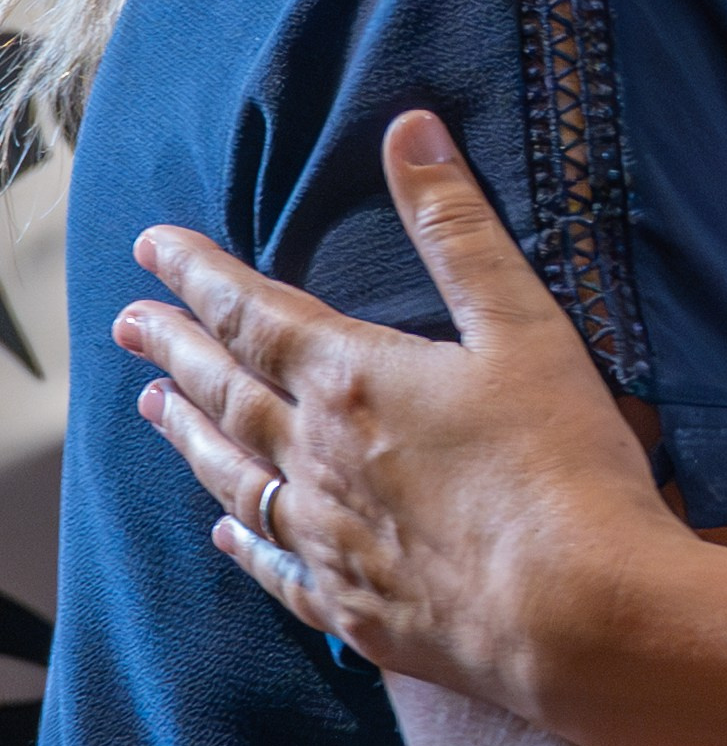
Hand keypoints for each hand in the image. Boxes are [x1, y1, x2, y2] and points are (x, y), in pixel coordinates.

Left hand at [116, 115, 706, 719]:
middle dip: (176, 350)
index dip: (199, 275)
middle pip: (226, 393)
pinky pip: (276, 567)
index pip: (253, 314)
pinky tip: (225, 534)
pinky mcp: (357, 610)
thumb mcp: (524, 326)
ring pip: (235, 477)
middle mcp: (320, 460)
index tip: (152, 249)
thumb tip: (409, 129)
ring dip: (189, 436)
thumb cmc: (561, 465)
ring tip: (152, 409)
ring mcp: (331, 541)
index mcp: (354, 383)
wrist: (579, 616)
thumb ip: (459, 229)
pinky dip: (243, 541)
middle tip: (128, 324)